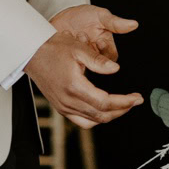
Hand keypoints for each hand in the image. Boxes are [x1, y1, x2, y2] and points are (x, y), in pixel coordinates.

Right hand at [25, 30, 142, 128]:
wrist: (32, 52)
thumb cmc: (54, 48)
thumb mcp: (78, 49)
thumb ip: (98, 61)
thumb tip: (116, 69)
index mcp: (74, 87)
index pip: (105, 103)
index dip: (124, 102)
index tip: (137, 98)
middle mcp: (68, 101)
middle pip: (101, 115)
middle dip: (122, 109)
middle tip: (135, 101)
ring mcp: (63, 106)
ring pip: (92, 121)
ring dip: (110, 116)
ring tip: (124, 106)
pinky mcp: (60, 107)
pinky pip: (81, 120)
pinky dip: (95, 118)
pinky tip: (104, 109)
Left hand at [49, 4, 137, 63]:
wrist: (60, 16)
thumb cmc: (81, 15)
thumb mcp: (100, 15)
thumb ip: (116, 22)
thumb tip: (134, 24)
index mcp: (105, 44)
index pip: (111, 56)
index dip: (106, 51)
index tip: (99, 41)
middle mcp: (94, 53)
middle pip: (99, 64)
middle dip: (92, 52)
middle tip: (85, 38)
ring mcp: (82, 58)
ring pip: (85, 64)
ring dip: (81, 52)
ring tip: (76, 37)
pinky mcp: (70, 60)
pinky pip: (72, 64)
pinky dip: (70, 54)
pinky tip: (68, 44)